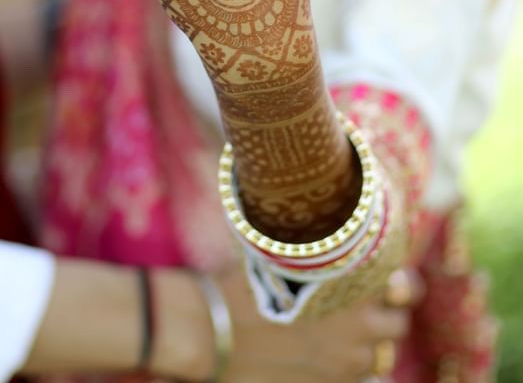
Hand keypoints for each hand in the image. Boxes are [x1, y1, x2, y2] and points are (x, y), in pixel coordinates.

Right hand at [218, 265, 417, 382]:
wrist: (216, 330)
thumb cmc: (245, 283)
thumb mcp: (285, 257)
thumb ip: (325, 259)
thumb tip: (344, 251)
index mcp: (353, 285)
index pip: (405, 287)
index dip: (401, 285)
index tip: (391, 283)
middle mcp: (360, 327)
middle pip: (396, 325)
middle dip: (383, 317)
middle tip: (360, 309)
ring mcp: (347, 364)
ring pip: (380, 358)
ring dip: (368, 346)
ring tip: (340, 337)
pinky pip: (363, 382)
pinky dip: (354, 373)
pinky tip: (333, 361)